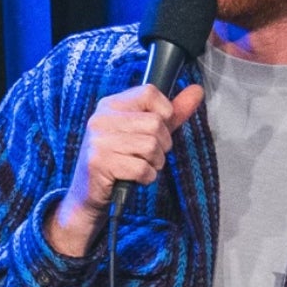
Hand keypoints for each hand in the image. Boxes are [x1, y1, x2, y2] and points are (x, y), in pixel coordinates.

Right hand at [44, 83, 205, 256]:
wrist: (89, 195)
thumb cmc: (121, 161)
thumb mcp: (147, 132)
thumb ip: (172, 113)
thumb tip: (197, 91)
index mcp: (111, 105)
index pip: (150, 93)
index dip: (164, 113)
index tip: (156, 130)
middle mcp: (102, 118)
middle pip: (155, 123)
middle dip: (163, 145)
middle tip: (148, 155)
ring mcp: (99, 140)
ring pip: (151, 146)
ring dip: (155, 163)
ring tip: (141, 166)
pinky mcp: (99, 162)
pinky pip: (141, 168)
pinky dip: (146, 177)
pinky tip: (135, 178)